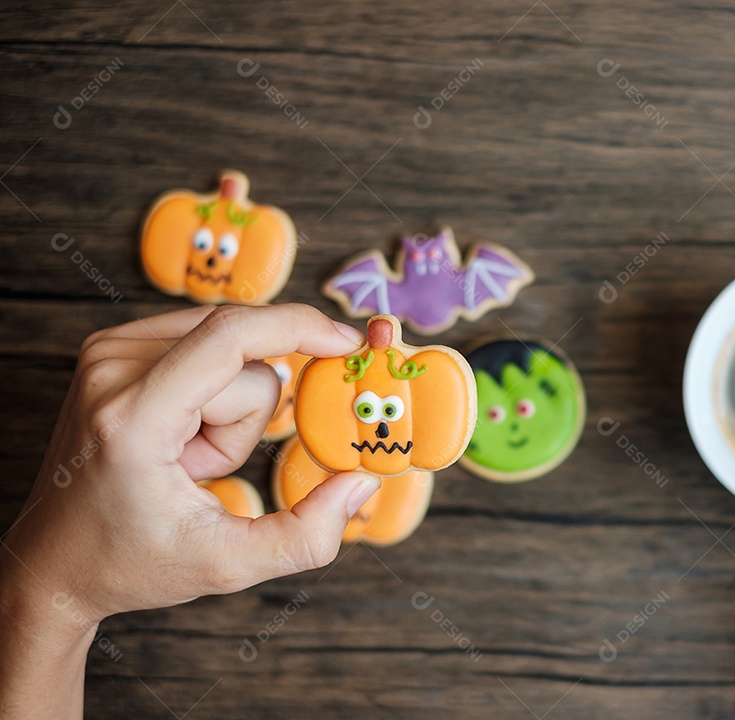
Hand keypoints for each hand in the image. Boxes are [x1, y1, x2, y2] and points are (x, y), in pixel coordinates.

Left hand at [0, 304, 380, 718]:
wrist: (52, 560)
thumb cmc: (129, 562)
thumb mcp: (227, 565)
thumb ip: (307, 535)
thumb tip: (362, 483)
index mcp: (133, 418)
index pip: (231, 336)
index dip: (300, 329)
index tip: (349, 343)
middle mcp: (112, 369)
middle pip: (243, 356)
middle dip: (248, 416)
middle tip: (202, 470)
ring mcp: (107, 352)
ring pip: (228, 346)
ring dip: (229, 404)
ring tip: (184, 458)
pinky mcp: (112, 347)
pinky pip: (204, 341)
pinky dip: (211, 388)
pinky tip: (177, 434)